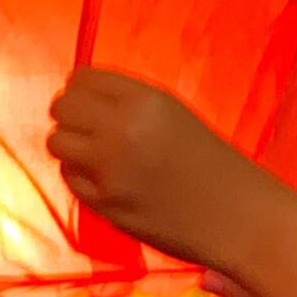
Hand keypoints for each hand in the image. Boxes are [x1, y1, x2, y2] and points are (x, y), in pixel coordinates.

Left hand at [47, 69, 260, 268]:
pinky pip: (69, 178)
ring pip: (57, 142)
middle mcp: (123, 128)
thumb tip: (79, 99)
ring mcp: (110, 168)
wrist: (238, 217)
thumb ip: (130, 104)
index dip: (82, 91)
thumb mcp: (174, 116)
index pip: (83, 78)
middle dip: (70, 117)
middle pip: (62, 107)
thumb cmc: (214, 165)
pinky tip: (107, 182)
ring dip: (70, 147)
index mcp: (146, 100)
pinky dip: (81, 177)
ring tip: (96, 157)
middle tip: (88, 131)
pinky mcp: (104, 203)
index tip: (91, 104)